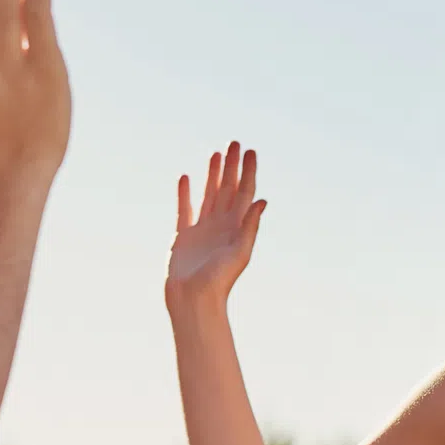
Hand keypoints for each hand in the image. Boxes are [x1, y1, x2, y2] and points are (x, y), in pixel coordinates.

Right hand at [167, 141, 265, 307]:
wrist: (194, 300)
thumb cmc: (219, 281)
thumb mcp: (240, 253)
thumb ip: (249, 227)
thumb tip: (262, 201)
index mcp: (236, 227)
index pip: (245, 193)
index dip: (248, 172)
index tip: (250, 152)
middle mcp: (221, 225)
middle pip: (228, 189)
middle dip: (232, 167)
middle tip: (235, 143)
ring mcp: (202, 229)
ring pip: (209, 195)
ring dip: (213, 175)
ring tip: (216, 155)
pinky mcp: (183, 236)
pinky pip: (184, 209)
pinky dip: (185, 193)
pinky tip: (186, 178)